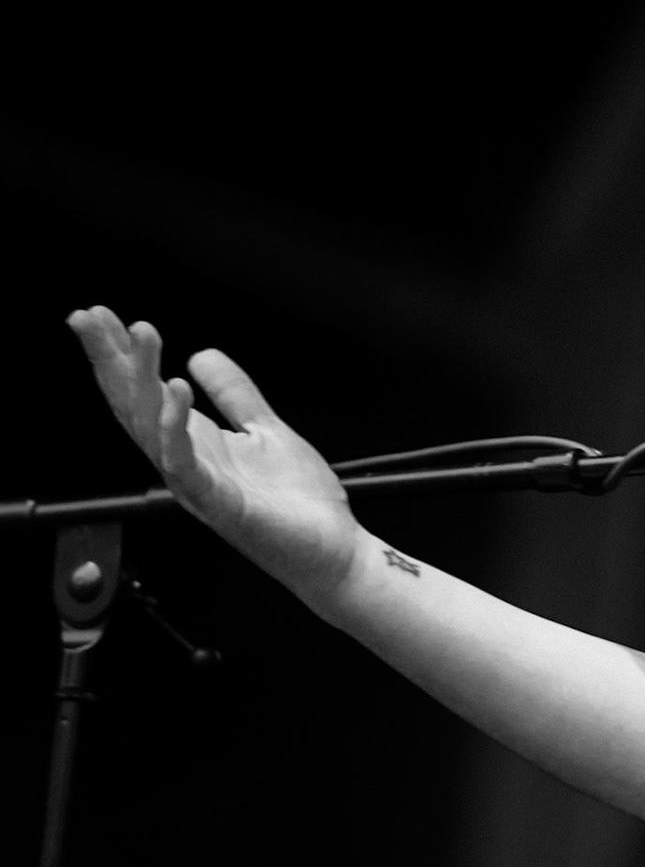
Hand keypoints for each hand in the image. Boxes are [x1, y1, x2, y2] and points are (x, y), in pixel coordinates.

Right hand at [68, 305, 362, 601]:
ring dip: (141, 378)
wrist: (334, 550)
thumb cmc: (298, 500)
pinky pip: (184, 464)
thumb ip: (234, 394)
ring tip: (140, 333)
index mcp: (194, 443)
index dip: (119, 356)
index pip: (143, 393)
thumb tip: (201, 354)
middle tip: (88, 316)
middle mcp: (185, 462)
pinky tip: (175, 389)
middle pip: (133, 405)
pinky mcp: (220, 505)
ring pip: (151, 426)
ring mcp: (198, 484)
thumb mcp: (265, 429)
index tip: (99, 316)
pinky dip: (174, 426)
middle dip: (110, 360)